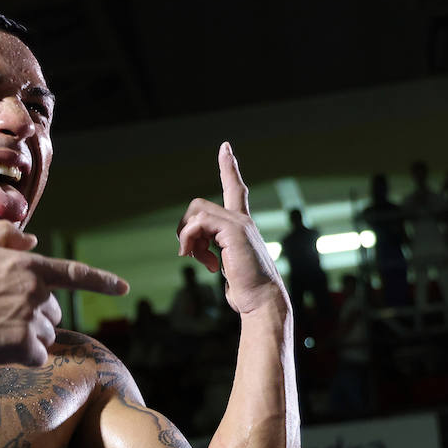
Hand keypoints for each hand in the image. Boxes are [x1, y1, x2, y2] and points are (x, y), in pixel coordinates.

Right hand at [0, 221, 127, 364]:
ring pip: (45, 336)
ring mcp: (31, 318)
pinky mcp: (22, 344)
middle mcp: (36, 291)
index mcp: (30, 266)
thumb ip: (8, 236)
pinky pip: (36, 356)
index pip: (76, 274)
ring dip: (27, 338)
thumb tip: (33, 239)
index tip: (124, 288)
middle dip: (34, 317)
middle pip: (53, 313)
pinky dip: (22, 356)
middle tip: (0, 316)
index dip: (102, 281)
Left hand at [176, 143, 286, 315]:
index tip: (225, 147)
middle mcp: (242, 220)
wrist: (261, 300)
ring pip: (196, 213)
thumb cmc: (245, 289)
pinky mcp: (234, 230)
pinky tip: (204, 261)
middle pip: (198, 206)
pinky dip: (191, 241)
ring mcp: (240, 223)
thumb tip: (190, 249)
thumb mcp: (225, 266)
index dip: (229, 169)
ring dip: (187, 238)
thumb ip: (213, 252)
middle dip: (185, 229)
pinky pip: (198, 223)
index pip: (236, 190)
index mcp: (241, 226)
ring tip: (198, 259)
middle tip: (190, 254)